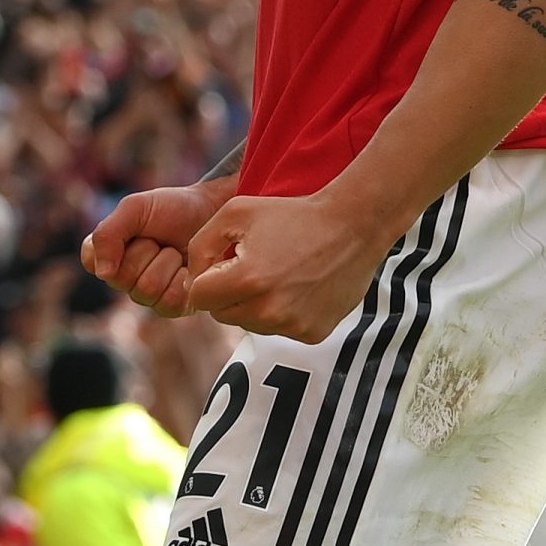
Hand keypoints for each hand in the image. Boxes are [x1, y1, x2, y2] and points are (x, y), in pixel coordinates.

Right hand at [81, 178, 232, 316]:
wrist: (215, 210)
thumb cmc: (175, 207)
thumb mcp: (136, 208)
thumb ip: (108, 234)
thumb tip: (103, 273)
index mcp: (108, 255)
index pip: (93, 262)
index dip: (117, 244)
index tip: (137, 230)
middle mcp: (124, 279)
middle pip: (121, 278)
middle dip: (147, 251)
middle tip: (162, 238)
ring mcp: (149, 295)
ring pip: (146, 289)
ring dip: (167, 263)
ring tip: (177, 250)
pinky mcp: (174, 305)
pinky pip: (169, 302)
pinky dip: (182, 278)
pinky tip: (188, 266)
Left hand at [183, 194, 386, 343]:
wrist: (354, 225)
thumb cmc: (292, 214)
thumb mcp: (237, 212)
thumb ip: (200, 244)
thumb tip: (191, 280)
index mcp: (246, 280)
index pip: (199, 296)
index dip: (209, 275)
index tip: (228, 260)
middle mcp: (267, 310)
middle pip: (222, 314)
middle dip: (230, 292)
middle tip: (256, 265)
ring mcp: (291, 325)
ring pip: (251, 324)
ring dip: (256, 304)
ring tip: (281, 274)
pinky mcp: (312, 334)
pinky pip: (281, 330)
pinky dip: (285, 313)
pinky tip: (301, 287)